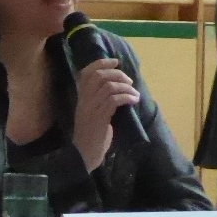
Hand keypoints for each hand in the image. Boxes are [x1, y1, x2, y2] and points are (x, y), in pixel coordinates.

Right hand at [72, 57, 142, 171]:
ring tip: (135, 94)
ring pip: (109, 87)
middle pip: (99, 76)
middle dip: (117, 74)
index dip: (101, 63)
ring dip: (126, 87)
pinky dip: (127, 97)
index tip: (115, 62)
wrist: (84, 154)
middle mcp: (84, 100)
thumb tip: (117, 87)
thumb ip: (99, 100)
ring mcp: (91, 109)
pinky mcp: (100, 118)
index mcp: (81, 98)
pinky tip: (134, 100)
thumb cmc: (91, 134)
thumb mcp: (92, 113)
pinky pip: (114, 100)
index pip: (86, 73)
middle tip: (129, 81)